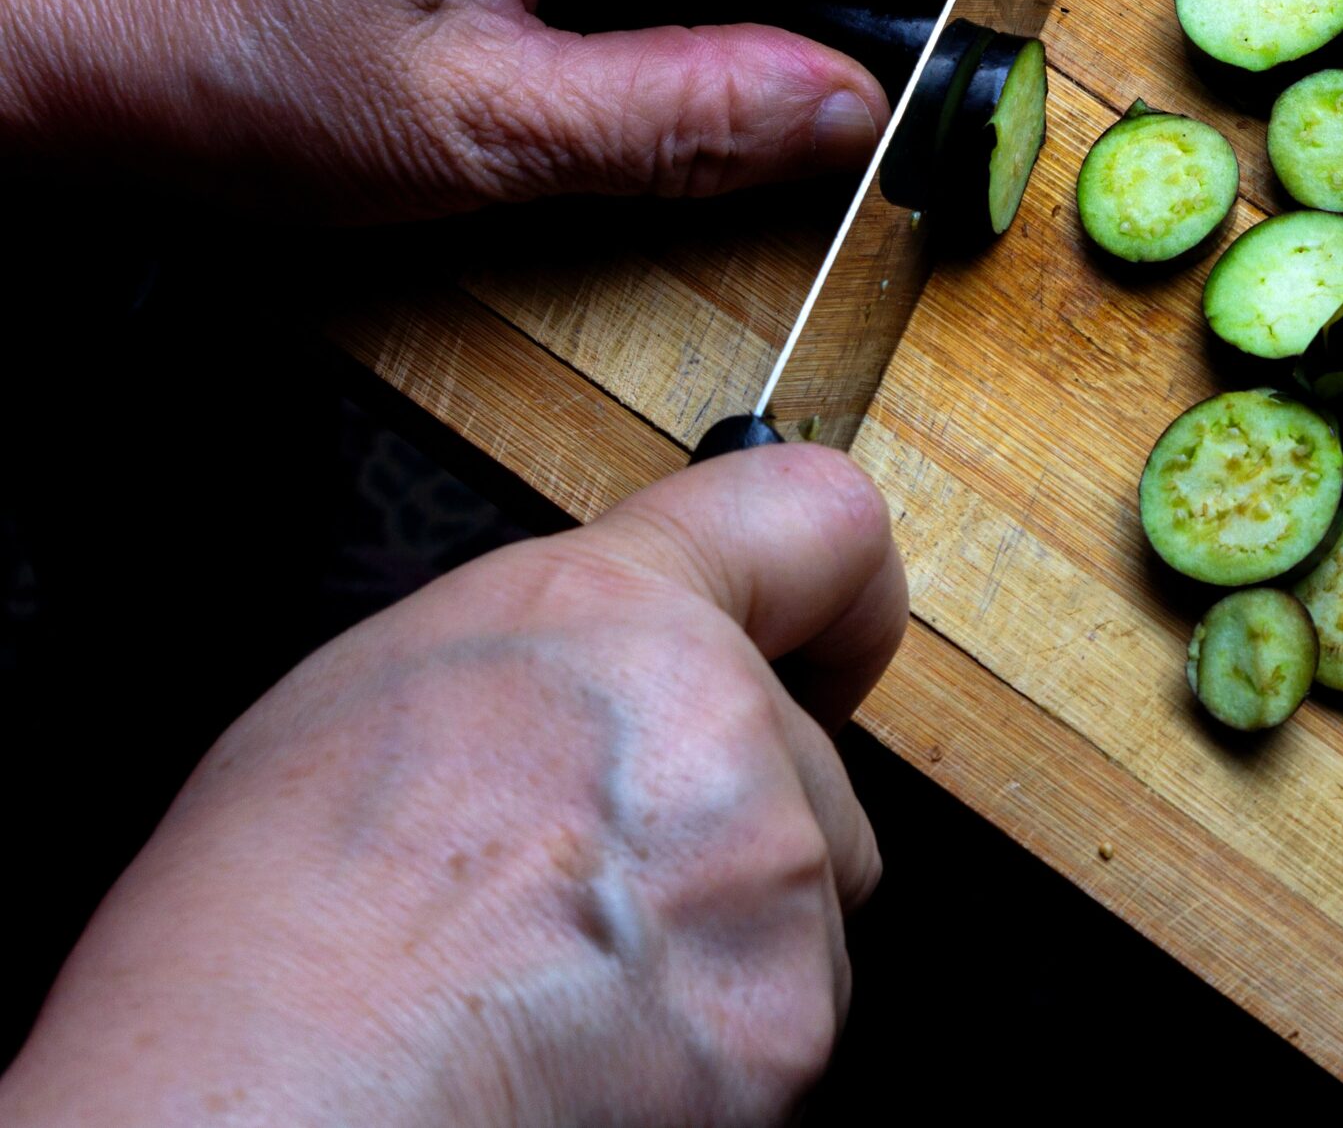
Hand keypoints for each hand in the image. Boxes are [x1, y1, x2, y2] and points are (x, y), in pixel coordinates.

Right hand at [0, 444, 903, 1125]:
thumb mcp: (388, 687)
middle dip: (727, 824)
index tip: (824, 643)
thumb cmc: (269, 928)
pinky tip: (587, 1050)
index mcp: (614, 614)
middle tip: (583, 889)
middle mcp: (717, 728)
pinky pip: (788, 1021)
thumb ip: (567, 656)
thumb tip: (620, 678)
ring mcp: (769, 880)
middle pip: (807, 766)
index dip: (834, 596)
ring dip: (720, 941)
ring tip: (555, 984)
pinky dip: (714, 1047)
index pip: (821, 521)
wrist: (260, 1102)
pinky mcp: (789, 1022)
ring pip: (802, 903)